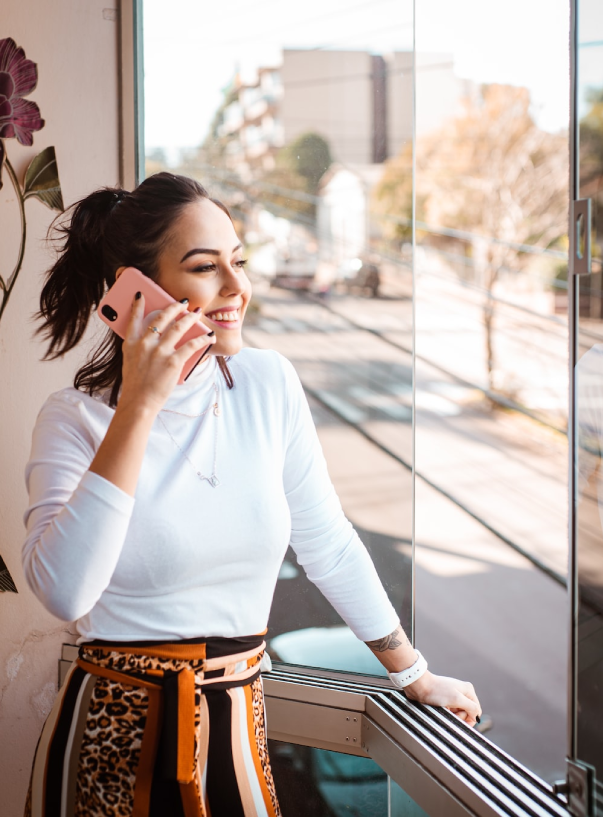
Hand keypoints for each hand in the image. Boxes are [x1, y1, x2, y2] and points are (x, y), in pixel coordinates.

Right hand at [119, 294, 215, 414]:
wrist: (138, 402)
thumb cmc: (136, 385)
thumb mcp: (130, 362)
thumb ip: (139, 348)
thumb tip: (154, 337)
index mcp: (131, 344)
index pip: (133, 319)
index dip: (137, 305)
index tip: (141, 294)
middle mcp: (144, 344)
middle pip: (162, 318)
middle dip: (174, 307)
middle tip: (183, 302)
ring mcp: (159, 352)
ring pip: (178, 327)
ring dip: (190, 318)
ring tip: (197, 313)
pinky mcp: (173, 361)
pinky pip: (191, 345)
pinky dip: (202, 339)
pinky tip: (209, 336)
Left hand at [404, 671, 481, 727]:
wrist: (420, 686)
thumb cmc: (437, 691)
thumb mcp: (457, 699)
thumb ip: (471, 707)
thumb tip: (477, 716)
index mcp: (468, 690)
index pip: (476, 710)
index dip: (470, 718)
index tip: (459, 719)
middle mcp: (462, 692)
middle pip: (467, 713)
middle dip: (459, 716)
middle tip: (450, 712)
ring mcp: (454, 696)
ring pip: (458, 713)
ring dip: (452, 715)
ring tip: (444, 710)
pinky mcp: (446, 700)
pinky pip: (451, 712)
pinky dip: (447, 713)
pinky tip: (441, 709)